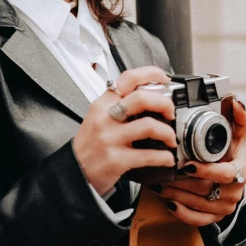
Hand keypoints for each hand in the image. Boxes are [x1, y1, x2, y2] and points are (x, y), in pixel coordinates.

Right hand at [73, 66, 176, 195]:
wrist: (74, 171)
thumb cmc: (90, 144)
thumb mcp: (98, 117)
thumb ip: (119, 104)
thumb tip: (151, 97)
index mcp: (103, 103)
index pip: (128, 78)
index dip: (151, 74)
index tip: (165, 79)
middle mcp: (106, 118)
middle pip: (142, 98)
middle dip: (165, 104)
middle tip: (170, 113)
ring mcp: (110, 139)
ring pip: (148, 126)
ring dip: (167, 133)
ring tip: (170, 139)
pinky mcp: (116, 160)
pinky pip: (148, 155)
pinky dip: (164, 157)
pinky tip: (167, 158)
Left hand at [150, 97, 245, 225]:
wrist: (232, 177)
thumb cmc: (230, 153)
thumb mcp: (237, 135)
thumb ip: (238, 118)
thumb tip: (235, 100)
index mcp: (240, 171)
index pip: (225, 174)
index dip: (206, 170)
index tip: (188, 165)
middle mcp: (234, 191)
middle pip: (205, 189)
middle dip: (181, 181)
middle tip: (162, 171)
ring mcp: (225, 207)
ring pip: (197, 204)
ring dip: (176, 193)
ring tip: (158, 182)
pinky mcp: (214, 218)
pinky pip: (197, 220)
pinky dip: (181, 212)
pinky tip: (168, 202)